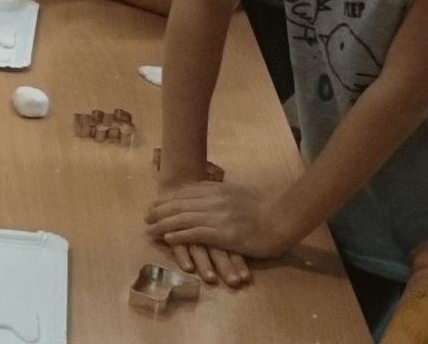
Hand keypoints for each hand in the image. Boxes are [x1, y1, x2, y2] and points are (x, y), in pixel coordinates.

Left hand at [147, 181, 294, 266]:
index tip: (154, 204)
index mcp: (216, 189)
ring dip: (164, 223)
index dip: (167, 199)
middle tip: (146, 217)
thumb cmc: (262, 208)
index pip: (184, 193)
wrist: (281, 218)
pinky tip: (169, 238)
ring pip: (183, 218)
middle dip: (160, 210)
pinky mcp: (224, 234)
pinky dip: (180, 235)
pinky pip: (196, 234)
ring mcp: (218, 216)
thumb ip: (217, 192)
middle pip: (179, 204)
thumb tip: (200, 190)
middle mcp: (213, 200)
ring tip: (150, 228)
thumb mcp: (235, 192)